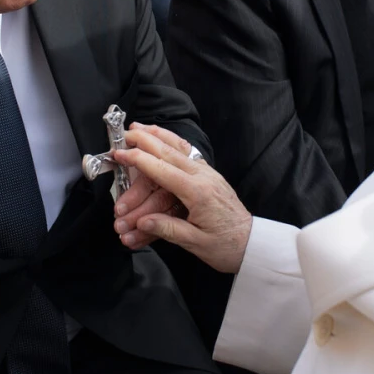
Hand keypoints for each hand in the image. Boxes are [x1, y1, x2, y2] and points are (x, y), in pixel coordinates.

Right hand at [112, 124, 252, 273]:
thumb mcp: (196, 243)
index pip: (162, 170)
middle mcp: (203, 177)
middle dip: (145, 139)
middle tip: (125, 132)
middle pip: (170, 151)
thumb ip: (167, 230)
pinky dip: (174, 143)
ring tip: (141, 126)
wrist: (253, 244)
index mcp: (198, 192)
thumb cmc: (226, 246)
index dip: (138, 159)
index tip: (119, 153)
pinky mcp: (210, 177)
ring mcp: (208, 175)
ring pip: (180, 148)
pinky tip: (165, 139)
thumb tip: (141, 222)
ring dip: (160, 135)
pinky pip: (189, 154)